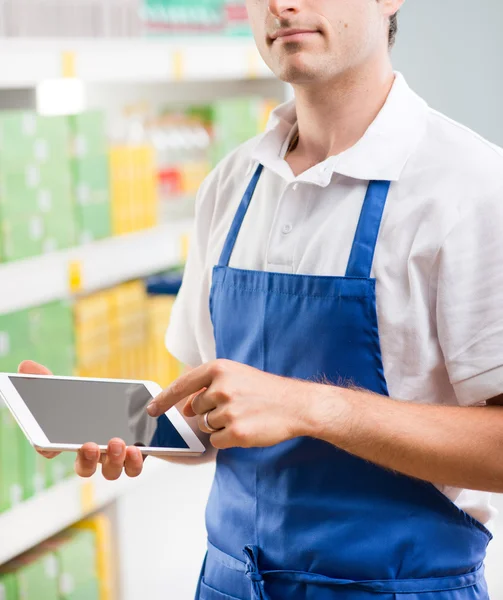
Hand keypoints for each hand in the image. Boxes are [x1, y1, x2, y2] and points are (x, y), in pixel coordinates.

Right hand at [18, 360, 143, 479]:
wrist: (133, 406)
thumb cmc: (93, 402)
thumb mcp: (71, 388)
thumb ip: (48, 379)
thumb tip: (26, 366)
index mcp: (72, 438)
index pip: (53, 449)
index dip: (48, 450)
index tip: (49, 447)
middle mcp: (92, 453)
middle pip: (83, 467)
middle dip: (86, 459)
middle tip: (89, 445)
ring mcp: (113, 457)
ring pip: (110, 470)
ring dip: (113, 460)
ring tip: (116, 442)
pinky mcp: (135, 455)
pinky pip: (133, 467)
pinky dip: (134, 462)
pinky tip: (135, 449)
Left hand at [147, 359, 313, 449]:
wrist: (296, 404)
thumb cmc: (265, 391)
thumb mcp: (236, 376)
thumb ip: (208, 387)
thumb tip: (186, 408)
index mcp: (219, 369)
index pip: (182, 385)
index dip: (164, 399)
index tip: (151, 410)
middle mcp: (221, 387)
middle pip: (195, 409)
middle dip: (209, 412)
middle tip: (236, 406)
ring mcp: (229, 410)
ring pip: (206, 426)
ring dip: (220, 426)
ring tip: (244, 416)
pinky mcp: (236, 431)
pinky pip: (217, 441)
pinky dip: (228, 439)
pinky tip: (246, 428)